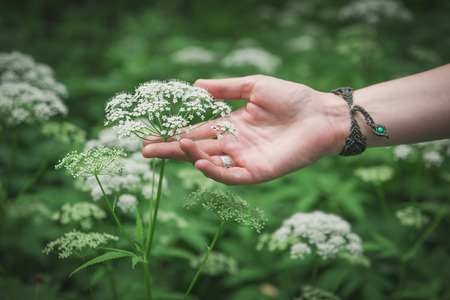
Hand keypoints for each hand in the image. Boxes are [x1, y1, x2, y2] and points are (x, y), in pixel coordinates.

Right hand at [142, 75, 348, 184]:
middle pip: (198, 149)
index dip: (175, 132)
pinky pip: (233, 176)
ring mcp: (246, 159)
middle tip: (145, 150)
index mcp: (232, 125)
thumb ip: (226, 88)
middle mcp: (235, 144)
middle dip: (171, 150)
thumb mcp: (254, 86)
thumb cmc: (292, 97)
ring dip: (191, 156)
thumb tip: (194, 86)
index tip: (151, 133)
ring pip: (211, 162)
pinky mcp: (259, 172)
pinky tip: (200, 163)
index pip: (198, 130)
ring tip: (173, 146)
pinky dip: (216, 172)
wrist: (323, 113)